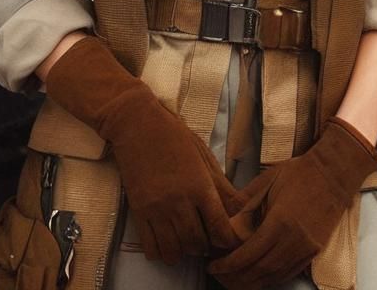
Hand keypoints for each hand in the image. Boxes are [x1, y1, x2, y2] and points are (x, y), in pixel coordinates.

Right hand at [43, 35, 243, 263]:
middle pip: (197, 244)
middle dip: (205, 246)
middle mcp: (180, 202)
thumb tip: (240, 209)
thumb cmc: (173, 135)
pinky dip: (161, 253)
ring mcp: (157, 209)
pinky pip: (151, 248)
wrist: (136, 124)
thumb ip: (220, 185)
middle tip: (206, 239)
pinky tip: (166, 241)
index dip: (227, 240)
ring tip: (186, 241)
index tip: (226, 239)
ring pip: (174, 251)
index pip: (220, 229)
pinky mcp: (138, 213)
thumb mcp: (203, 155)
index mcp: (200, 186)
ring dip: (183, 252)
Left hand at [207, 116, 376, 288]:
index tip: (213, 266)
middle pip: (260, 271)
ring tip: (233, 280)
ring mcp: (306, 249)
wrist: (334, 173)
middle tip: (218, 276)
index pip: (249, 254)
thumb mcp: (267, 180)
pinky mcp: (314, 252)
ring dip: (251, 283)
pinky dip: (270, 279)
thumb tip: (223, 217)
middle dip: (236, 279)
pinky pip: (288, 273)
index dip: (229, 265)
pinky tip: (257, 277)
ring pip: (274, 277)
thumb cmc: (299, 173)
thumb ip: (245, 201)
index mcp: (280, 222)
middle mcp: (294, 241)